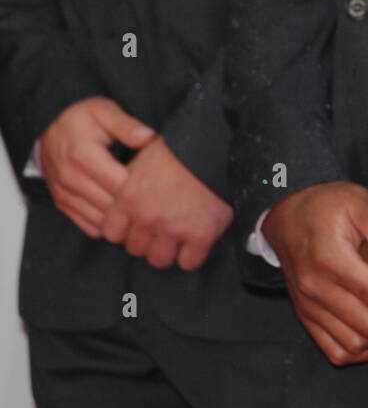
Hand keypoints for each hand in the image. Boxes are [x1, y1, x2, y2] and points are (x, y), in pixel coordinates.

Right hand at [39, 96, 154, 238]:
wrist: (49, 125)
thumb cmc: (81, 117)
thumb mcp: (105, 111)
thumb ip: (127, 125)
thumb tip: (148, 137)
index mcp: (83, 156)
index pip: (120, 184)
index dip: (142, 186)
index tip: (157, 180)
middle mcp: (70, 179)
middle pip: (112, 206)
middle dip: (135, 204)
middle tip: (154, 197)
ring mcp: (64, 194)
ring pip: (101, 221)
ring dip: (122, 218)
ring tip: (140, 207)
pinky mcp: (62, 203)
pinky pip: (89, 226)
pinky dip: (107, 225)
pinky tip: (121, 213)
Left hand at [101, 136, 232, 270]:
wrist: (214, 146)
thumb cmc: (179, 147)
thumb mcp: (143, 157)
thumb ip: (130, 182)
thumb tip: (125, 197)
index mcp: (129, 198)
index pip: (112, 233)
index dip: (126, 230)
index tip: (137, 224)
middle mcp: (146, 217)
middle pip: (135, 249)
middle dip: (147, 240)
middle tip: (161, 227)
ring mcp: (173, 229)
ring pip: (159, 260)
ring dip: (168, 250)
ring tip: (178, 236)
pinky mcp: (200, 236)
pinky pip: (189, 262)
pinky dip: (192, 254)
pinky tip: (196, 240)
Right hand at [262, 183, 367, 366]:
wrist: (286, 217)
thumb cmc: (324, 205)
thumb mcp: (354, 198)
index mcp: (330, 259)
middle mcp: (316, 288)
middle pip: (367, 324)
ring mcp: (308, 306)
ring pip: (352, 343)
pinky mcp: (305, 315)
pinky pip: (333, 350)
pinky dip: (359, 352)